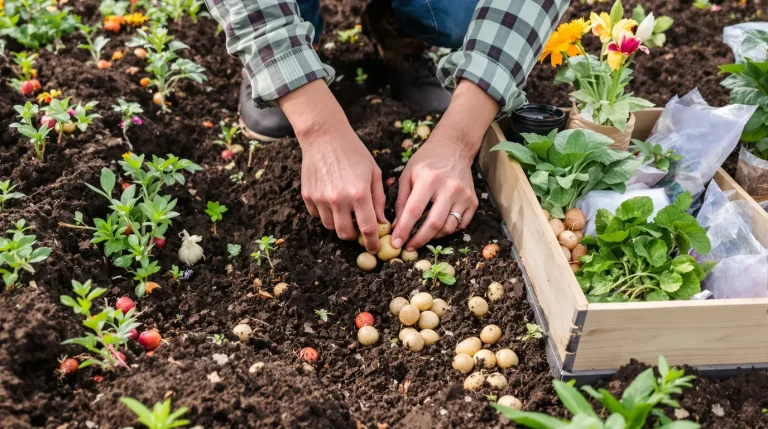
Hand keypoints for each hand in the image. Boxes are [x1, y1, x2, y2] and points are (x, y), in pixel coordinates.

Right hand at [300, 130, 386, 251]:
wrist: (325, 137)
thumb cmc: (354, 152)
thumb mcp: (374, 173)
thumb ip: (379, 199)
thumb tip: (382, 222)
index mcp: (359, 194)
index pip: (368, 228)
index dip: (372, 242)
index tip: (374, 247)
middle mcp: (339, 199)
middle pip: (345, 234)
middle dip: (354, 236)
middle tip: (358, 228)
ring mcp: (321, 198)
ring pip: (330, 226)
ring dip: (339, 224)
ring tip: (345, 209)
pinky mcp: (308, 196)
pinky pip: (317, 215)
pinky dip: (325, 213)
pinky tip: (331, 199)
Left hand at [391, 80, 499, 250]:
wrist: (454, 148)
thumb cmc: (426, 161)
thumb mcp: (408, 174)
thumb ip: (401, 199)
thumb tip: (396, 225)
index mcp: (429, 179)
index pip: (414, 211)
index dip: (404, 229)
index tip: (396, 242)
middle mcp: (449, 188)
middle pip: (434, 223)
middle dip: (419, 240)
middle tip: (409, 247)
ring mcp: (463, 195)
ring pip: (449, 227)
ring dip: (433, 237)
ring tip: (422, 236)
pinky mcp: (473, 200)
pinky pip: (461, 224)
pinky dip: (448, 230)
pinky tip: (438, 227)